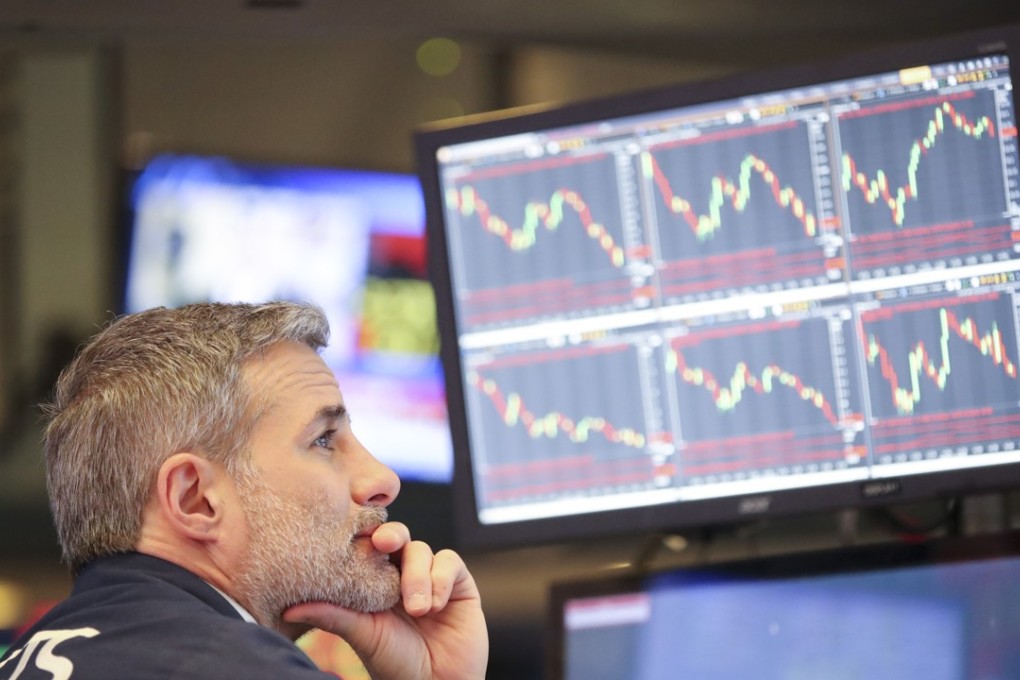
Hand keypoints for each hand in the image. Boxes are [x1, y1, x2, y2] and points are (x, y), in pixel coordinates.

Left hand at [282, 522, 487, 679]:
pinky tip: (435, 605)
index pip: (368, 547)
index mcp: (375, 582)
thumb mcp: (362, 636)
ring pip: (422, 550)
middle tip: (383, 542)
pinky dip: (440, 579)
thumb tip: (288, 610)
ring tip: (417, 610)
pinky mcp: (458, 583)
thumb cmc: (396, 665)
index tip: (354, 533)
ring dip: (417, 576)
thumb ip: (332, 616)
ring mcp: (430, 577)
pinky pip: (449, 563)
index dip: (363, 535)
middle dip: (391, 534)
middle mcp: (402, 575)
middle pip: (397, 536)